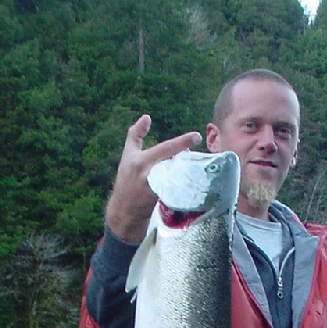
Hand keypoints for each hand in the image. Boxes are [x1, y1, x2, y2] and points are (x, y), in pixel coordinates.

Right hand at [105, 114, 201, 243]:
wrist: (124, 211)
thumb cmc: (127, 180)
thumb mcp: (127, 156)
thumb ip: (135, 135)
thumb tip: (147, 116)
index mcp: (140, 160)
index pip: (165, 148)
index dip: (182, 142)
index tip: (197, 136)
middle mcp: (147, 173)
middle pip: (175, 164)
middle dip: (189, 158)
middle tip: (203, 155)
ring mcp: (155, 188)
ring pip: (178, 177)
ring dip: (189, 172)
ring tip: (200, 169)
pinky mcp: (160, 201)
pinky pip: (177, 192)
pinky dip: (185, 186)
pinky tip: (195, 183)